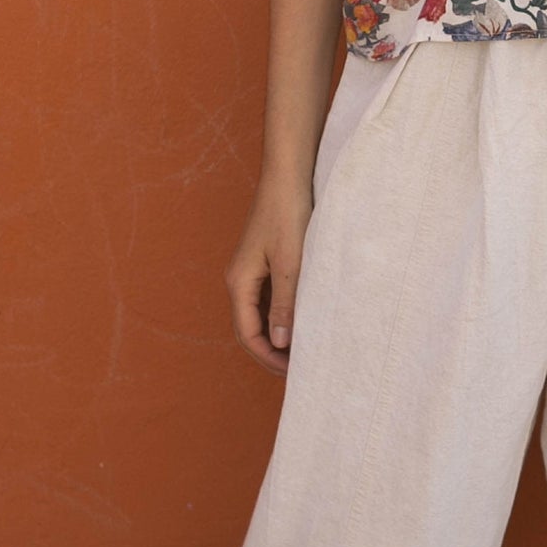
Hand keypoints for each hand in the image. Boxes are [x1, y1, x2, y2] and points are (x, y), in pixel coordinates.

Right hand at [225, 176, 312, 376]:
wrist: (289, 174)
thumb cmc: (288, 214)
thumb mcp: (291, 264)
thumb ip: (286, 304)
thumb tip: (281, 343)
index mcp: (239, 282)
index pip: (248, 333)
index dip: (268, 357)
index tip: (293, 372)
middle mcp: (240, 279)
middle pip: (252, 327)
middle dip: (274, 351)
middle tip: (301, 368)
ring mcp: (252, 270)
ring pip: (263, 314)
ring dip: (280, 333)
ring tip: (306, 348)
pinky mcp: (266, 261)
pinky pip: (271, 298)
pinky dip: (285, 314)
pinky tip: (306, 319)